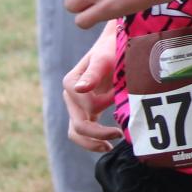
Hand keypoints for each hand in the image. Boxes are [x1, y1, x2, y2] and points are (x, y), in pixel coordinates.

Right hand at [62, 29, 121, 152]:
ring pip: (76, 133)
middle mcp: (70, 95)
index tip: (120, 94)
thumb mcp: (104, 58)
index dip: (106, 104)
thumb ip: (93, 73)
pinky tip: (108, 144)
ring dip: (92, 143)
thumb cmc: (112, 48)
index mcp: (71, 83)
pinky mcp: (85, 111)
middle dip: (98, 134)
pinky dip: (93, 140)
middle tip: (120, 135)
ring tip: (109, 147)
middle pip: (78, 126)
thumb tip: (79, 89)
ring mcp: (76, 105)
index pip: (87, 107)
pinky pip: (83, 131)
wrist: (116, 44)